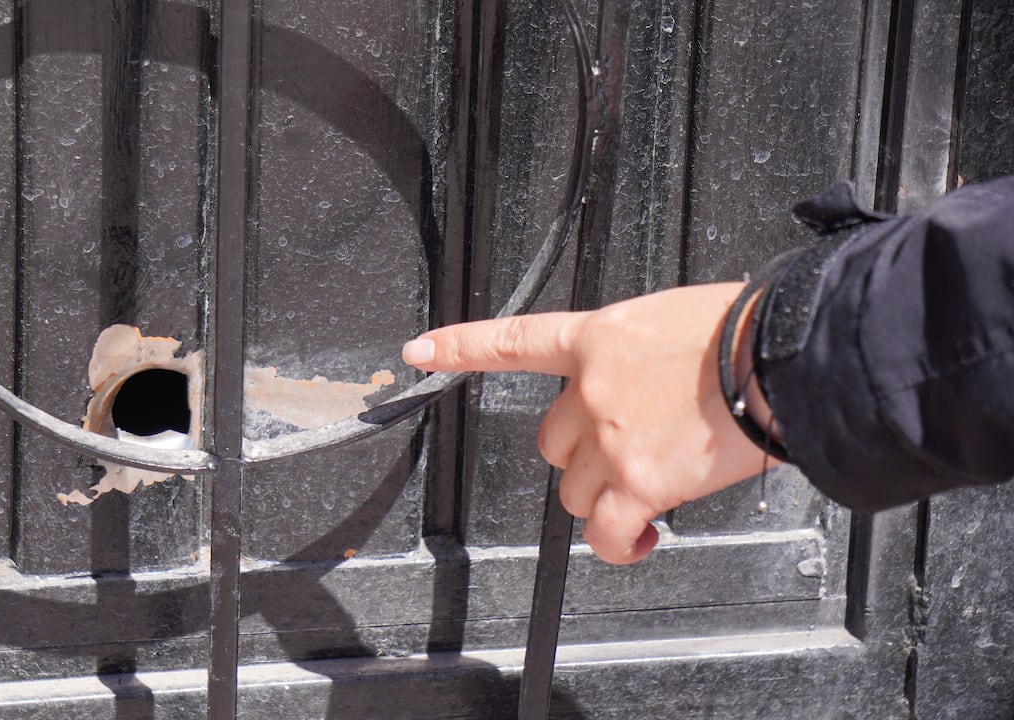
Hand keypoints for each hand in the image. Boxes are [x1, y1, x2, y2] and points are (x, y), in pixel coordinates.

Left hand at [401, 283, 776, 563]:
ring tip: (656, 481)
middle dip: (585, 454)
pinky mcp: (641, 482)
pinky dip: (624, 545)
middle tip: (631, 449)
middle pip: (554, 443)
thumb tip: (644, 385)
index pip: (513, 341)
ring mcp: (611, 438)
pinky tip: (645, 539)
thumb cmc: (746, 331)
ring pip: (579, 491)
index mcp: (597, 338)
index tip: (421, 352)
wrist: (782, 354)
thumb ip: (636, 355)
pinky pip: (608, 533)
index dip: (459, 347)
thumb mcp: (674, 319)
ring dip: (609, 496)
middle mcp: (592, 389)